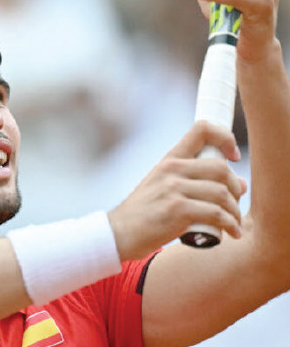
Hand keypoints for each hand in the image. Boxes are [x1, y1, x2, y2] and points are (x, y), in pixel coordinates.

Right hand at [108, 121, 245, 260]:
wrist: (120, 233)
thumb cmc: (146, 213)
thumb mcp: (165, 187)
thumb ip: (198, 182)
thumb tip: (242, 183)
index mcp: (169, 160)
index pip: (202, 129)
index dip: (225, 138)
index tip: (233, 157)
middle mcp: (171, 169)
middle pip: (221, 168)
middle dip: (236, 187)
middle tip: (235, 203)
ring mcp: (173, 189)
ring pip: (222, 193)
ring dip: (235, 211)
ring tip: (235, 223)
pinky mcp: (177, 210)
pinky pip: (216, 214)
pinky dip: (231, 224)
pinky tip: (233, 232)